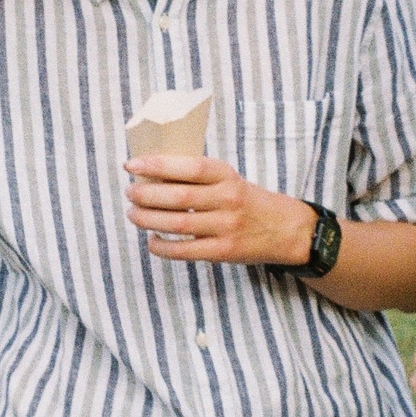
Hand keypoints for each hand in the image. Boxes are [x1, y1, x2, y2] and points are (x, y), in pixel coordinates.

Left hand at [123, 155, 314, 266]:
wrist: (285, 229)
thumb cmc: (247, 200)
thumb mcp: (229, 179)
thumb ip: (198, 178)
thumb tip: (151, 176)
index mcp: (227, 176)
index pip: (189, 167)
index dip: (157, 165)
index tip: (132, 165)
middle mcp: (228, 199)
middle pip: (179, 197)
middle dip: (146, 195)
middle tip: (130, 192)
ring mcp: (226, 227)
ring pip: (178, 224)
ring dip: (148, 219)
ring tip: (132, 214)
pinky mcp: (224, 251)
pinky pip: (186, 251)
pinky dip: (163, 246)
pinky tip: (151, 240)